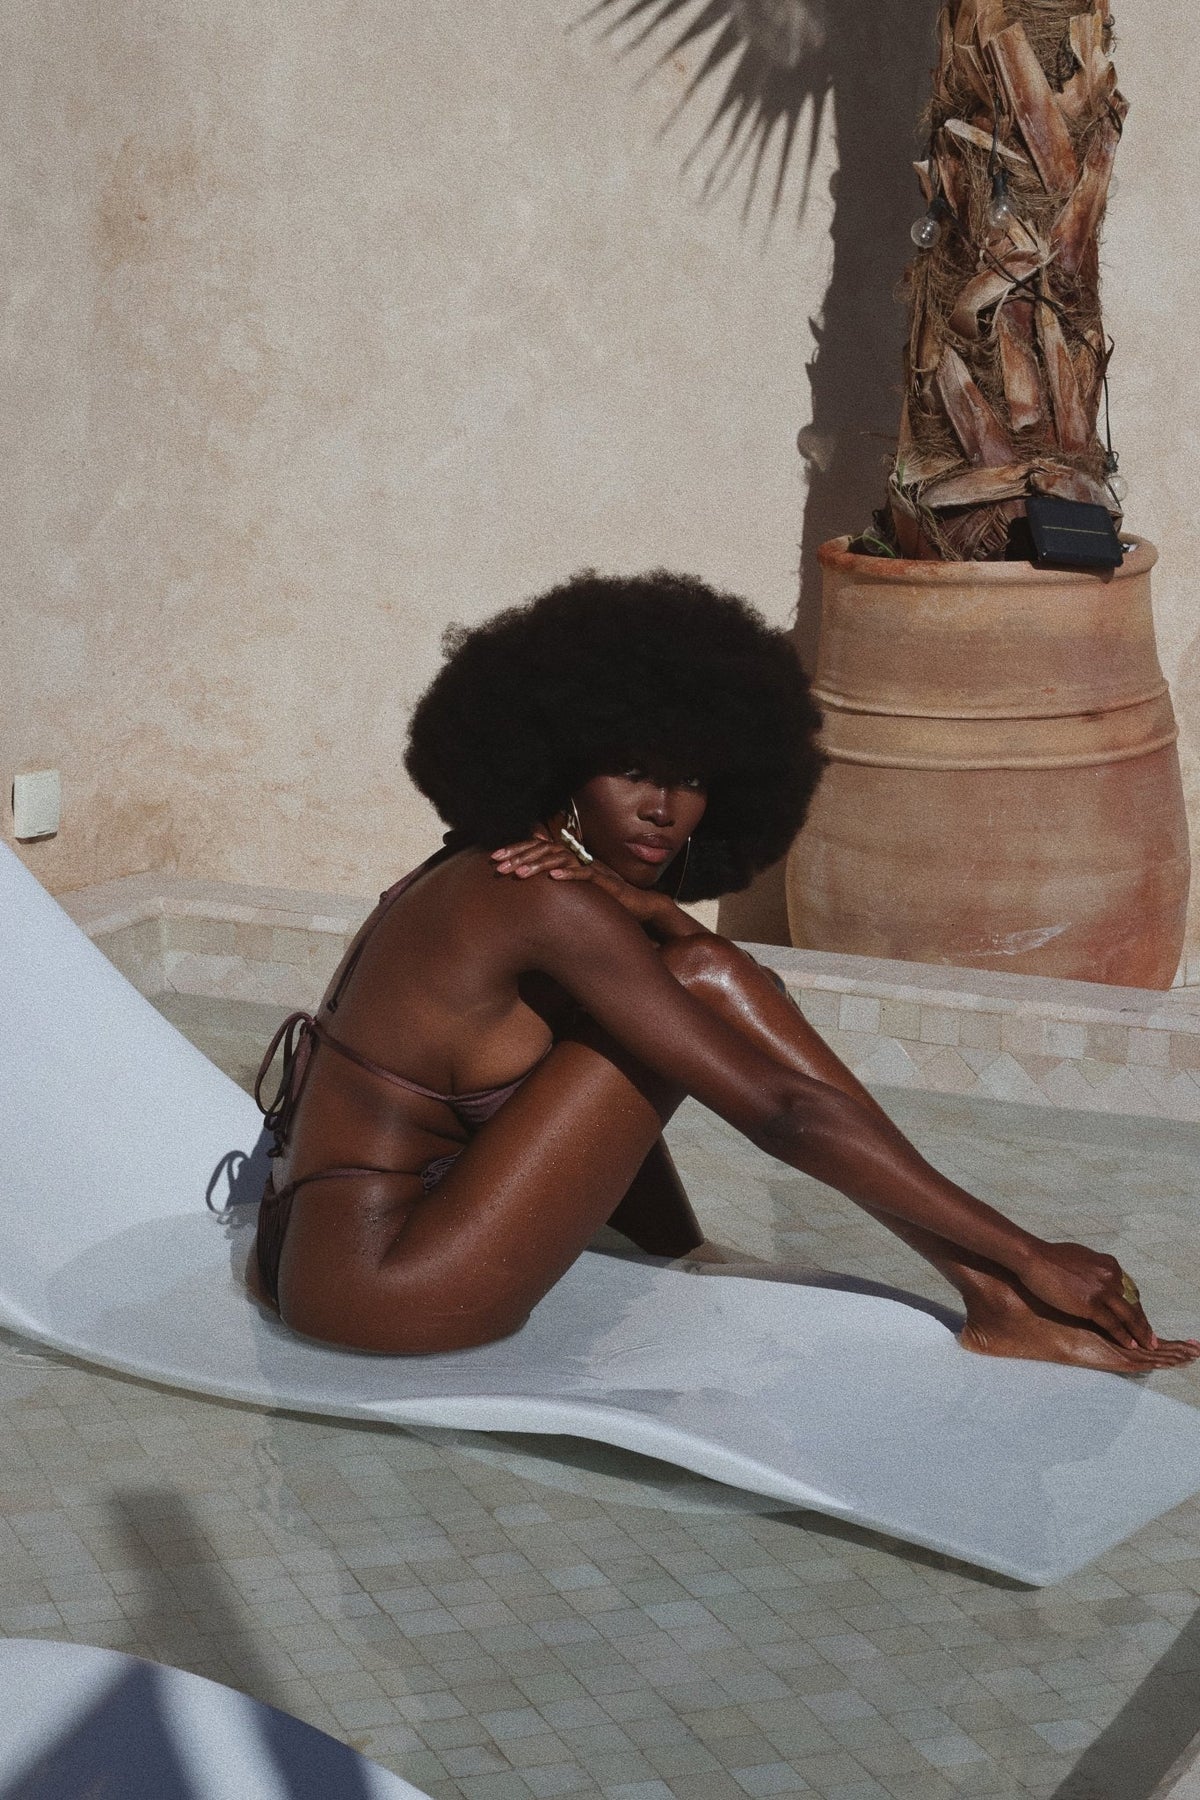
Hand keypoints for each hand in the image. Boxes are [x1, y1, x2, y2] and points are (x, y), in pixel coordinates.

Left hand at [490, 834, 674, 929]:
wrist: (637, 906)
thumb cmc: (601, 900)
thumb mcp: (570, 892)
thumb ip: (551, 885)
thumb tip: (525, 886)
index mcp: (567, 859)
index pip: (537, 848)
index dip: (515, 851)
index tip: (494, 859)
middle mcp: (577, 859)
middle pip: (544, 850)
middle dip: (519, 857)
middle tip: (498, 867)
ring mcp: (591, 867)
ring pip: (561, 859)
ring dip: (538, 865)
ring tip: (519, 874)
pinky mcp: (605, 881)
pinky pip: (585, 874)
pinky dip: (569, 875)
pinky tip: (552, 879)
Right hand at [1017, 1239, 1158, 1350]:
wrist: (1034, 1258)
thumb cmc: (1051, 1257)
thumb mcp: (1082, 1258)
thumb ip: (1095, 1270)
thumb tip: (1096, 1278)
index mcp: (1110, 1265)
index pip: (1129, 1290)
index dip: (1136, 1306)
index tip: (1139, 1317)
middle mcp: (1111, 1276)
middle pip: (1134, 1303)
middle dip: (1143, 1322)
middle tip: (1151, 1336)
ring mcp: (1102, 1291)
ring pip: (1128, 1315)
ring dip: (1140, 1332)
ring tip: (1148, 1345)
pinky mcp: (1091, 1304)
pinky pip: (1113, 1324)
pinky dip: (1124, 1336)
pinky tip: (1130, 1345)